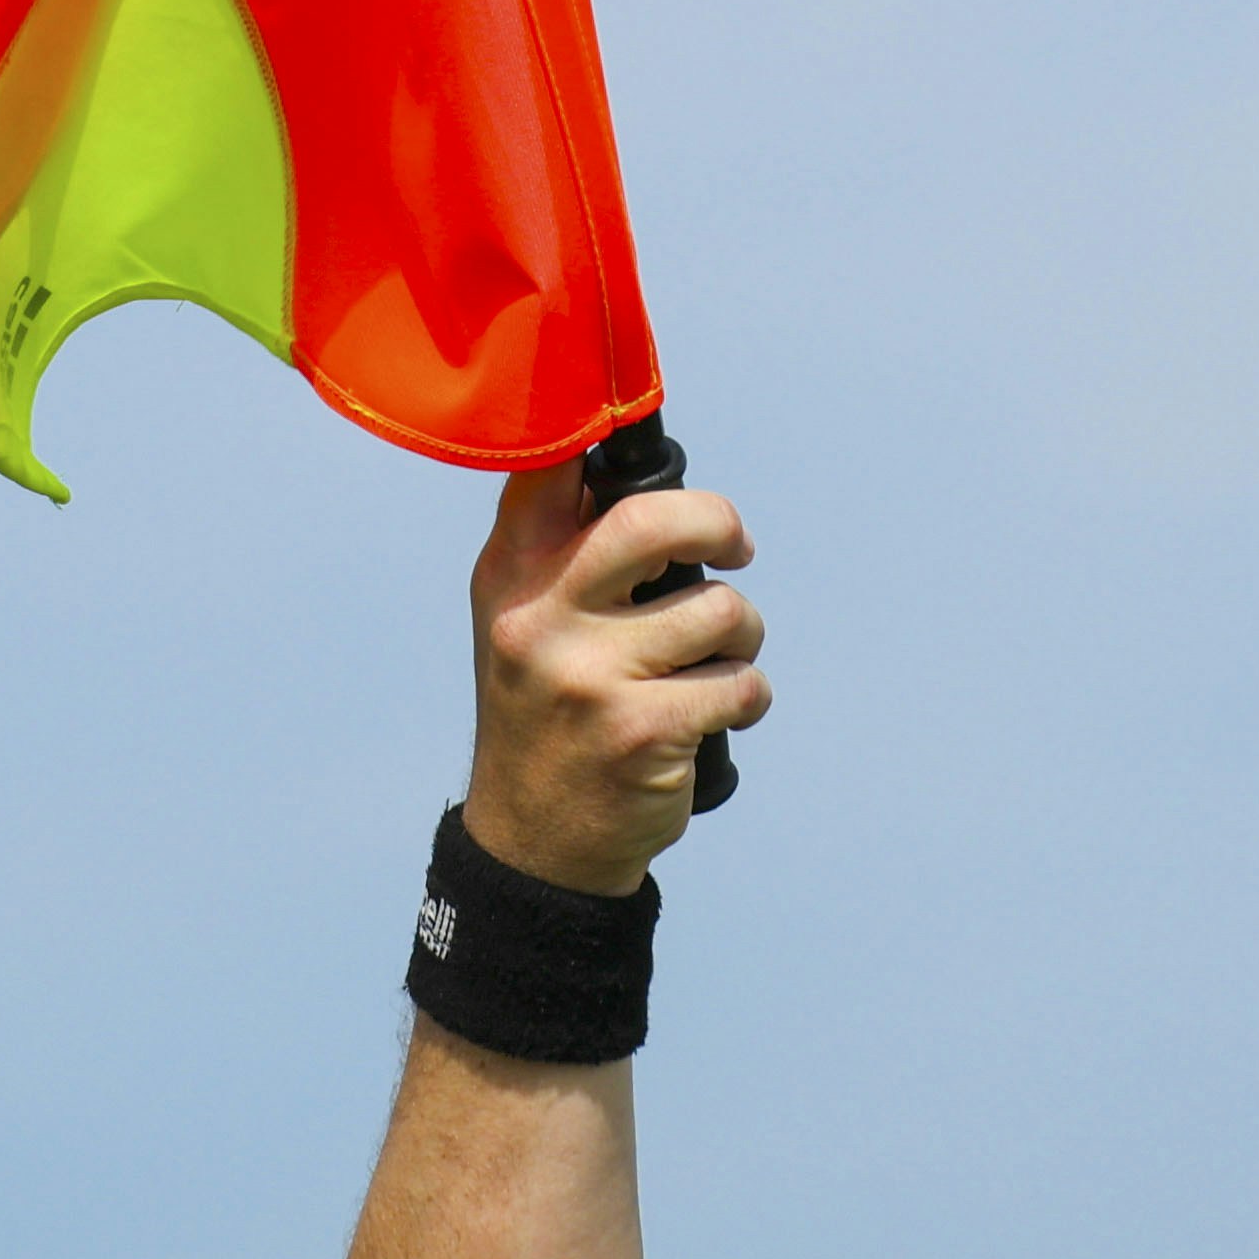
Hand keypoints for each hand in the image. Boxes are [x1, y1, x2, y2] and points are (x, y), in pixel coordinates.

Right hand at [457, 457, 771, 896]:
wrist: (535, 842)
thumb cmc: (549, 708)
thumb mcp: (524, 617)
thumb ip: (563, 544)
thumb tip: (648, 465)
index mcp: (512, 571)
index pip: (550, 466)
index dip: (601, 422)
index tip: (642, 416)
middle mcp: (541, 613)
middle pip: (656, 520)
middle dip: (718, 526)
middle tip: (736, 551)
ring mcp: (589, 674)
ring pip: (722, 612)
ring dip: (740, 639)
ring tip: (712, 665)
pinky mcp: (641, 730)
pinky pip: (740, 685)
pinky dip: (746, 698)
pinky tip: (713, 719)